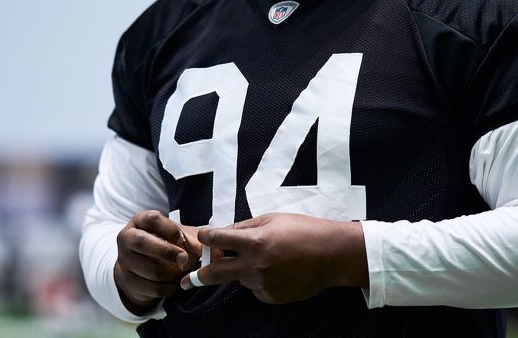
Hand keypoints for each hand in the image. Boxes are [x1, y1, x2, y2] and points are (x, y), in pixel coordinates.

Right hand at [114, 210, 201, 314]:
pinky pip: (154, 288)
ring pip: (152, 270)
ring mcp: (125, 261)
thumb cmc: (165, 245)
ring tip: (179, 270)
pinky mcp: (129, 282)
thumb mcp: (179, 237)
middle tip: (184, 258)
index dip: (170, 229)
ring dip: (173, 273)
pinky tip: (172, 282)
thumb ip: (196, 241)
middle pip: (142, 242)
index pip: (152, 219)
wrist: (142, 268)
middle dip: (167, 251)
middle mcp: (127, 238)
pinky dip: (169, 287)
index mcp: (139, 221)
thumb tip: (214, 252)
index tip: (182, 238)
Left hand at [180, 213, 366, 303]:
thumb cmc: (303, 230)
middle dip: (198, 276)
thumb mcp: (272, 219)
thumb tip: (223, 234)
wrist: (332, 255)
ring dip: (245, 270)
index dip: (206, 236)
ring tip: (272, 258)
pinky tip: (281, 270)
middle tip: (185, 281)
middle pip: (216, 273)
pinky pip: (257, 288)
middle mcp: (255, 266)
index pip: (218, 240)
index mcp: (254, 242)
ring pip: (241, 278)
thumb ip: (245, 227)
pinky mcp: (272, 297)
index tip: (202, 236)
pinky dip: (262, 280)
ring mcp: (263, 285)